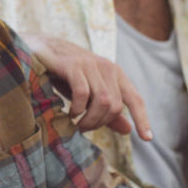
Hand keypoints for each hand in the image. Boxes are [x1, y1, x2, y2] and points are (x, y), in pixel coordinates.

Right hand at [25, 33, 151, 137]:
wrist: (39, 49)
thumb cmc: (65, 74)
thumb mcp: (89, 95)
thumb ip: (107, 111)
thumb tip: (127, 130)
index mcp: (115, 73)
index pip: (135, 98)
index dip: (142, 119)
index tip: (147, 138)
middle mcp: (106, 67)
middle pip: (115, 106)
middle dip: (100, 123)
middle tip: (84, 129)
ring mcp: (90, 64)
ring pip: (103, 101)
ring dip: (90, 119)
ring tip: (77, 124)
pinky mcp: (73, 65)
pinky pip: (83, 93)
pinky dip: (78, 109)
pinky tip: (70, 114)